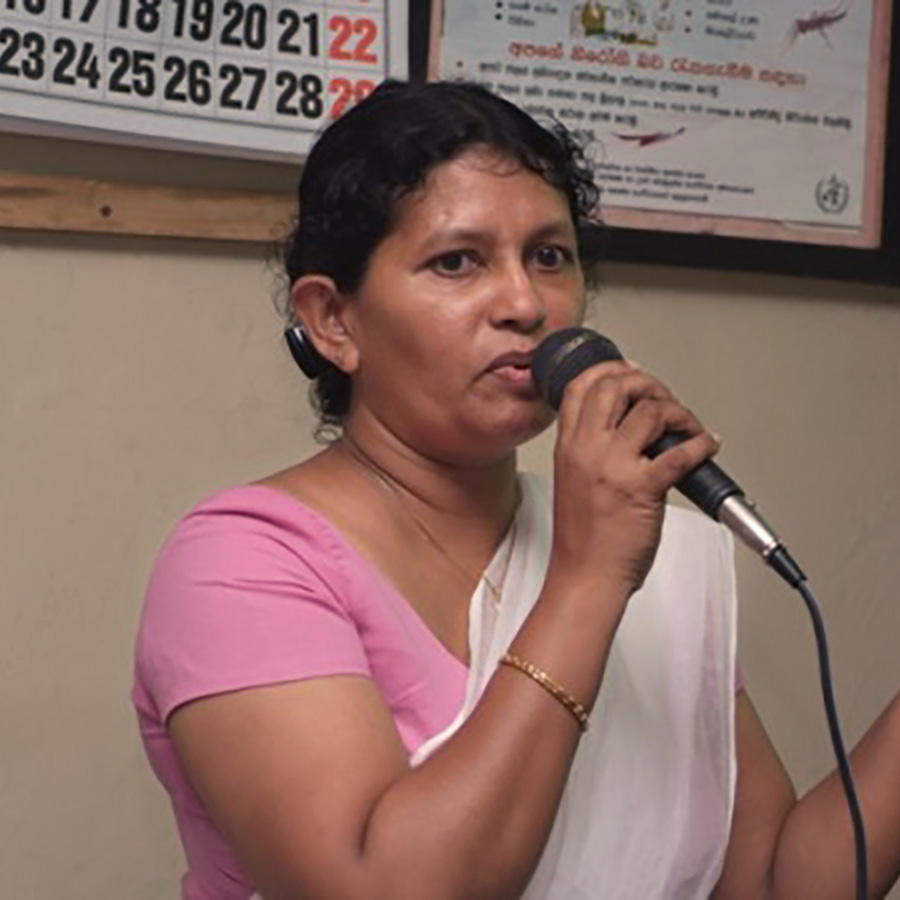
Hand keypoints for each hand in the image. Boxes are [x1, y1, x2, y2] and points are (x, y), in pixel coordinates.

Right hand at [549, 361, 719, 597]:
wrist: (585, 576)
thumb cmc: (583, 539)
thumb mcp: (571, 480)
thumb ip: (589, 450)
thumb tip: (624, 428)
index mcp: (568, 447)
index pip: (580, 387)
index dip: (609, 370)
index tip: (631, 372)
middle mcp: (587, 449)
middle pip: (614, 386)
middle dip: (647, 383)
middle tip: (663, 398)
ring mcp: (613, 467)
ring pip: (650, 410)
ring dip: (679, 412)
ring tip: (688, 426)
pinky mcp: (642, 488)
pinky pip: (680, 452)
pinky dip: (702, 443)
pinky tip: (707, 445)